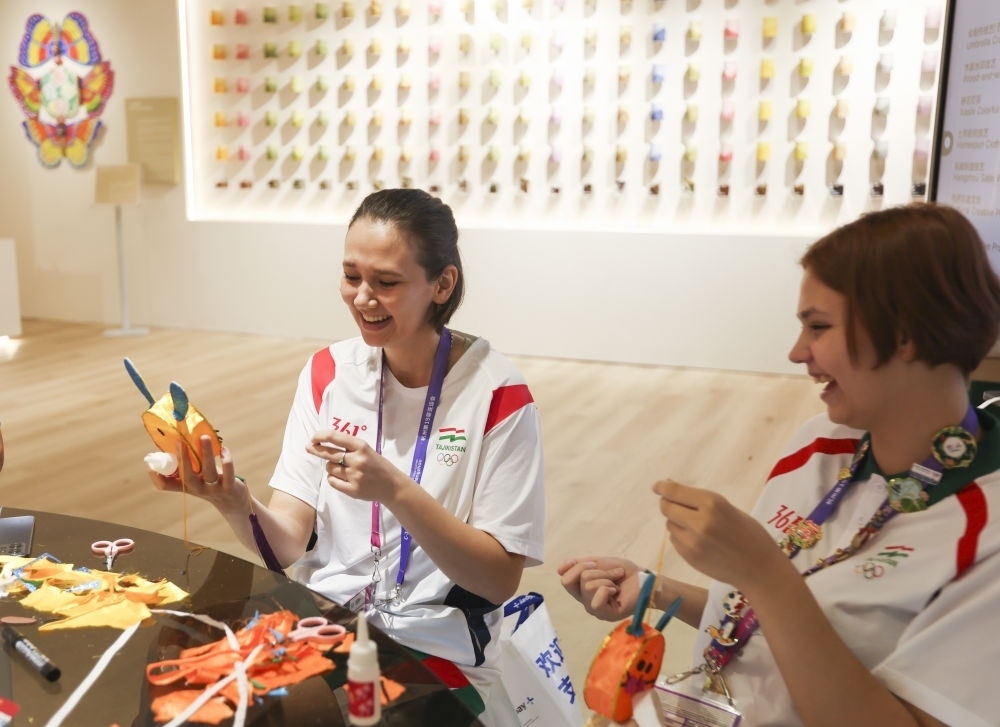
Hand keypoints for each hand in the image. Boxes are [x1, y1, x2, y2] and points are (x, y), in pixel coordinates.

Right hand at [147, 436, 244, 507]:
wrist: (232, 502)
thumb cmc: (210, 483)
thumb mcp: (197, 476)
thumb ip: (188, 463)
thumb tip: (177, 440)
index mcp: (185, 486)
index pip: (165, 486)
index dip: (155, 477)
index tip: (150, 464)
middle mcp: (197, 489)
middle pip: (187, 476)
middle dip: (183, 458)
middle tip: (180, 441)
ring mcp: (213, 489)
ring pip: (209, 471)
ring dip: (206, 453)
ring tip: (204, 437)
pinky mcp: (230, 487)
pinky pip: (228, 472)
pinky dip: (226, 460)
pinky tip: (223, 449)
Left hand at [306, 429, 405, 503]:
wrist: (392, 485)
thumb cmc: (377, 465)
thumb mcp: (367, 450)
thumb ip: (348, 446)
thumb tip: (322, 442)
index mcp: (361, 446)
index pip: (335, 437)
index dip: (320, 436)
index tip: (313, 438)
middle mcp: (357, 460)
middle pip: (328, 453)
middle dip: (316, 449)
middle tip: (309, 447)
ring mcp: (355, 476)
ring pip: (329, 468)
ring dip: (331, 467)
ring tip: (342, 469)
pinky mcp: (352, 490)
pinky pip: (332, 481)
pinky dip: (333, 479)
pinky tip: (342, 478)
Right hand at [557, 556, 641, 621]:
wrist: (644, 578)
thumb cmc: (623, 572)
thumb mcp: (598, 562)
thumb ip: (578, 564)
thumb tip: (558, 570)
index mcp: (582, 589)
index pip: (565, 579)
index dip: (578, 567)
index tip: (594, 563)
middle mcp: (586, 601)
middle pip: (576, 580)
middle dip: (596, 571)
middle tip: (612, 575)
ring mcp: (595, 609)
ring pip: (587, 586)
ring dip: (606, 578)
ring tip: (617, 583)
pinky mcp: (606, 615)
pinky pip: (596, 600)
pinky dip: (607, 589)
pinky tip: (616, 592)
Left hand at [654, 479, 782, 588]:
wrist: (760, 570)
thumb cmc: (751, 535)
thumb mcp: (729, 510)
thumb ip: (701, 501)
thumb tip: (672, 488)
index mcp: (712, 503)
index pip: (674, 491)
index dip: (662, 487)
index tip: (657, 486)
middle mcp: (698, 521)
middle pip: (666, 507)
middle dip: (668, 504)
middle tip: (676, 505)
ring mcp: (691, 541)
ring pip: (669, 524)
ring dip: (676, 522)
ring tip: (696, 527)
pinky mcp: (689, 557)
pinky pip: (675, 540)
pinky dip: (681, 537)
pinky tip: (698, 541)